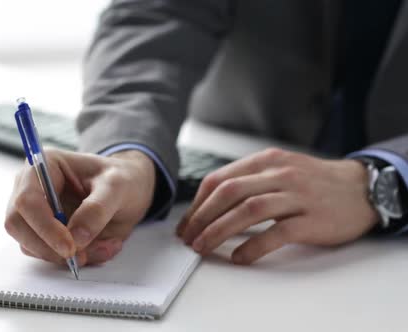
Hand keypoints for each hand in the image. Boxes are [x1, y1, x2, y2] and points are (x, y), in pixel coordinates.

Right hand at [5, 148, 155, 265]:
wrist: (130, 190)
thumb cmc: (121, 179)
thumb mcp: (117, 187)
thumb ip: (97, 210)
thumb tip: (76, 237)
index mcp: (45, 165)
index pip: (27, 199)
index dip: (43, 226)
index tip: (69, 247)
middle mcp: (33, 187)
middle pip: (17, 224)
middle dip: (48, 247)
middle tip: (81, 256)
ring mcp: (35, 212)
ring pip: (30, 244)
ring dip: (66, 255)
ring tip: (105, 245)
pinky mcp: (44, 232)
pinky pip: (48, 254)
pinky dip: (76, 258)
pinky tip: (101, 246)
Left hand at [176, 148, 378, 264]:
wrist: (361, 189)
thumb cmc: (313, 183)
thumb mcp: (279, 169)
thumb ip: (248, 181)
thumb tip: (210, 206)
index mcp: (265, 161)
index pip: (219, 179)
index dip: (197, 204)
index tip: (186, 224)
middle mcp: (279, 174)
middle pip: (228, 192)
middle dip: (201, 217)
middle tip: (188, 238)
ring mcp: (297, 196)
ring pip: (248, 210)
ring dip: (219, 231)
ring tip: (203, 247)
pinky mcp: (312, 219)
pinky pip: (277, 233)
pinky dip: (254, 246)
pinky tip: (240, 257)